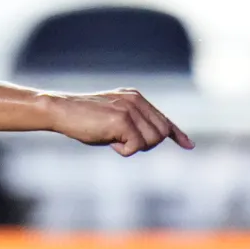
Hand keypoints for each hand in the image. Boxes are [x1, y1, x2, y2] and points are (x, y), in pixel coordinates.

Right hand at [45, 89, 194, 155]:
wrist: (61, 110)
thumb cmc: (83, 119)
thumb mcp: (113, 119)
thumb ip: (133, 125)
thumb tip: (153, 140)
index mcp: (136, 98)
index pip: (163, 119)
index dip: (177, 134)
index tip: (188, 145)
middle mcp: (137, 100)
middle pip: (160, 134)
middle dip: (145, 145)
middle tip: (120, 142)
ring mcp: (131, 109)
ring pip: (152, 141)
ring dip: (133, 147)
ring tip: (112, 138)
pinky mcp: (123, 120)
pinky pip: (136, 147)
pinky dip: (123, 150)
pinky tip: (108, 140)